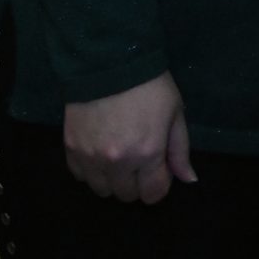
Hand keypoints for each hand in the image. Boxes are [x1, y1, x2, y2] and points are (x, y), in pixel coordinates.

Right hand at [62, 73, 193, 203]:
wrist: (109, 62)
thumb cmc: (150, 87)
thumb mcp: (175, 114)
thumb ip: (180, 151)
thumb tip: (188, 179)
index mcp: (147, 153)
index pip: (152, 194)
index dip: (159, 184)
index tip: (159, 167)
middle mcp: (117, 162)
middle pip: (126, 195)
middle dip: (137, 182)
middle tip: (140, 159)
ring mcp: (90, 158)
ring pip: (101, 190)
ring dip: (113, 179)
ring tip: (119, 156)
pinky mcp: (70, 149)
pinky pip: (80, 176)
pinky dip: (91, 170)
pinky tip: (100, 151)